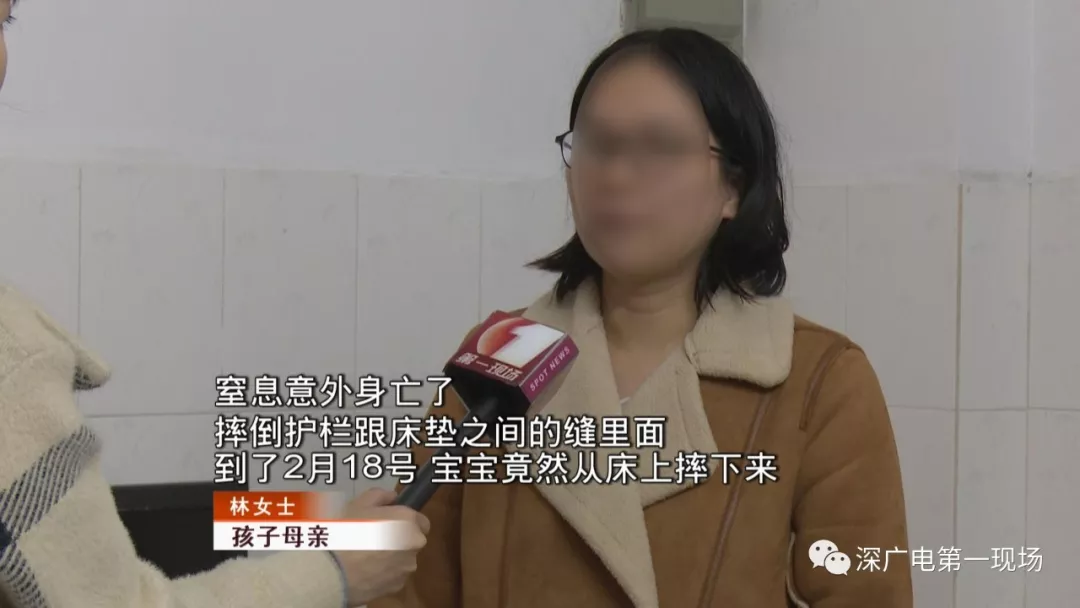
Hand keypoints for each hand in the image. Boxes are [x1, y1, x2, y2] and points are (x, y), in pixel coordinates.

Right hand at [333, 488, 429, 605]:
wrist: (334, 570)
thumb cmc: (346, 531)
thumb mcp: (359, 503)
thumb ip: (380, 496)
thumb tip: (392, 497)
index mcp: (408, 520)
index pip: (421, 521)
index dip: (405, 522)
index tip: (390, 523)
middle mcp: (414, 543)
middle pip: (412, 540)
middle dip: (398, 539)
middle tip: (374, 538)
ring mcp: (407, 566)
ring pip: (404, 560)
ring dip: (392, 557)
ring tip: (366, 557)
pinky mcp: (398, 585)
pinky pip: (394, 576)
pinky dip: (384, 573)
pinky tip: (365, 571)